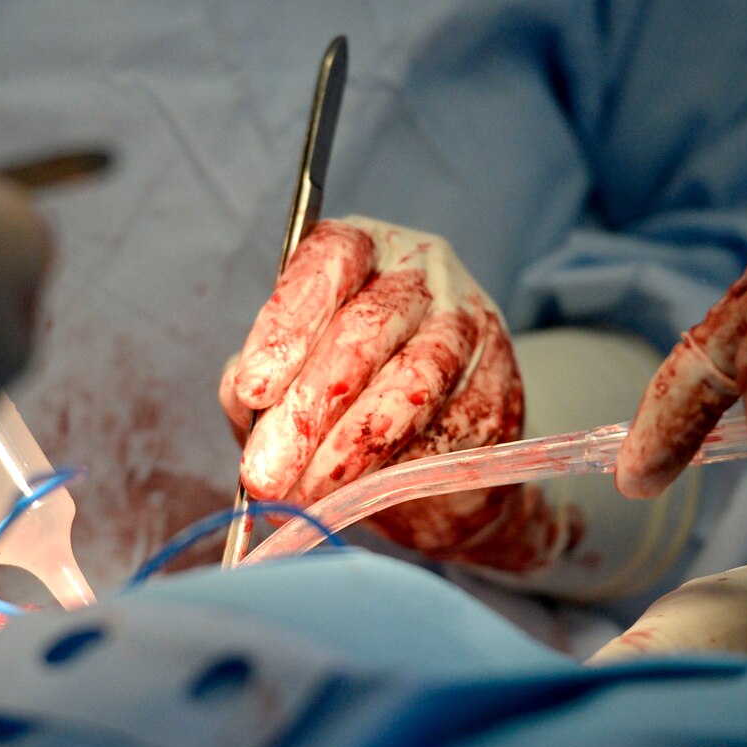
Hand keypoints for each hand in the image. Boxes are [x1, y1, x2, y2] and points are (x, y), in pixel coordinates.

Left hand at [219, 217, 565, 568]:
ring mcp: (471, 329)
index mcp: (364, 249)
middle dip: (308, 408)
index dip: (288, 323)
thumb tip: (245, 403)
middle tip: (264, 472)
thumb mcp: (287, 379)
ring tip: (304, 493)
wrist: (436, 456)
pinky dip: (396, 472)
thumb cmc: (343, 399)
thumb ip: (259, 384)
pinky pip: (448, 432)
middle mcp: (423, 275)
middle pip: (367, 329)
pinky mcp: (500, 391)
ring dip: (350, 448)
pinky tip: (358, 497)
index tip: (252, 389)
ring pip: (413, 382)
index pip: (330, 261)